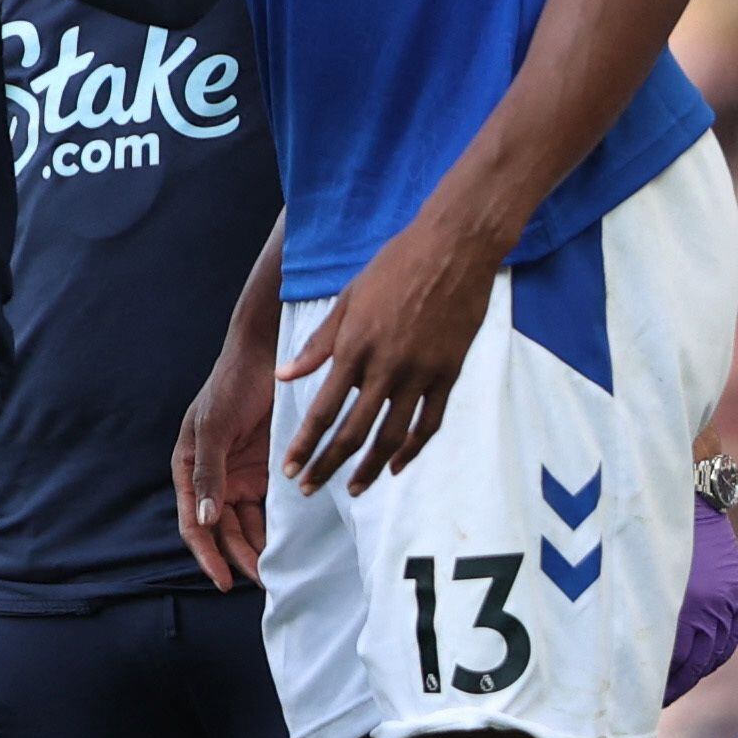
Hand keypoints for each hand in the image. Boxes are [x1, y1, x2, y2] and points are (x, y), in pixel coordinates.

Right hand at [174, 329, 272, 589]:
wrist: (266, 355)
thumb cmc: (231, 385)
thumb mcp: (215, 427)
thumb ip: (209, 473)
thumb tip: (204, 520)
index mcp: (190, 468)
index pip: (193, 523)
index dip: (207, 555)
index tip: (224, 581)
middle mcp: (213, 477)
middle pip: (222, 530)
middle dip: (238, 557)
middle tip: (263, 581)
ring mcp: (240, 475)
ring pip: (246, 525)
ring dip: (258, 548)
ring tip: (277, 571)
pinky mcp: (266, 471)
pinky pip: (268, 508)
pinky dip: (275, 528)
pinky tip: (289, 545)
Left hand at [278, 209, 503, 495]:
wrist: (453, 247)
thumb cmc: (395, 265)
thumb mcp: (348, 297)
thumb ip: (318, 342)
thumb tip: (283, 376)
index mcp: (355, 345)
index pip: (323, 409)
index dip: (305, 444)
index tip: (290, 469)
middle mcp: (385, 366)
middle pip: (353, 432)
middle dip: (327, 465)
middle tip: (310, 490)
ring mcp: (420, 373)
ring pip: (392, 436)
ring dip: (370, 469)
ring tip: (353, 489)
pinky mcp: (448, 374)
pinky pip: (429, 423)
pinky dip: (412, 449)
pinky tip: (398, 466)